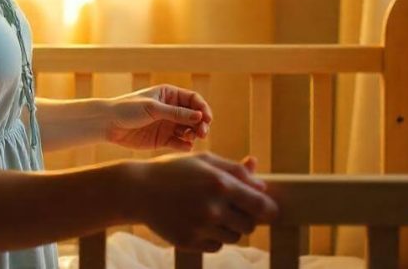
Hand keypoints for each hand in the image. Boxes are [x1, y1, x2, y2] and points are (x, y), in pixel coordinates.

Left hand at [105, 84, 211, 150]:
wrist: (108, 124)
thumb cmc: (128, 109)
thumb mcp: (153, 108)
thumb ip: (176, 113)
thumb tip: (200, 116)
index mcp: (169, 95)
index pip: (193, 100)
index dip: (203, 108)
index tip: (206, 118)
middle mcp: (171, 110)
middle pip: (194, 116)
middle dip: (201, 124)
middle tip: (202, 132)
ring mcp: (167, 125)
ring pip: (189, 130)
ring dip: (193, 134)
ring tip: (189, 137)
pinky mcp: (162, 140)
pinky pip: (179, 143)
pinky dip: (184, 145)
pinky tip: (185, 146)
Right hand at [133, 152, 275, 253]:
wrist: (138, 190)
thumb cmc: (174, 170)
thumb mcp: (204, 161)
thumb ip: (235, 170)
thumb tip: (262, 185)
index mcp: (220, 183)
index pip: (261, 206)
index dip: (269, 209)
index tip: (268, 210)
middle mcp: (213, 207)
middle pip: (250, 225)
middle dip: (246, 218)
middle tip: (233, 209)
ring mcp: (200, 227)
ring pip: (234, 238)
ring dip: (229, 228)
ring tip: (212, 213)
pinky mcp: (189, 242)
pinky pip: (216, 246)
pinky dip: (213, 238)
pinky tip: (199, 223)